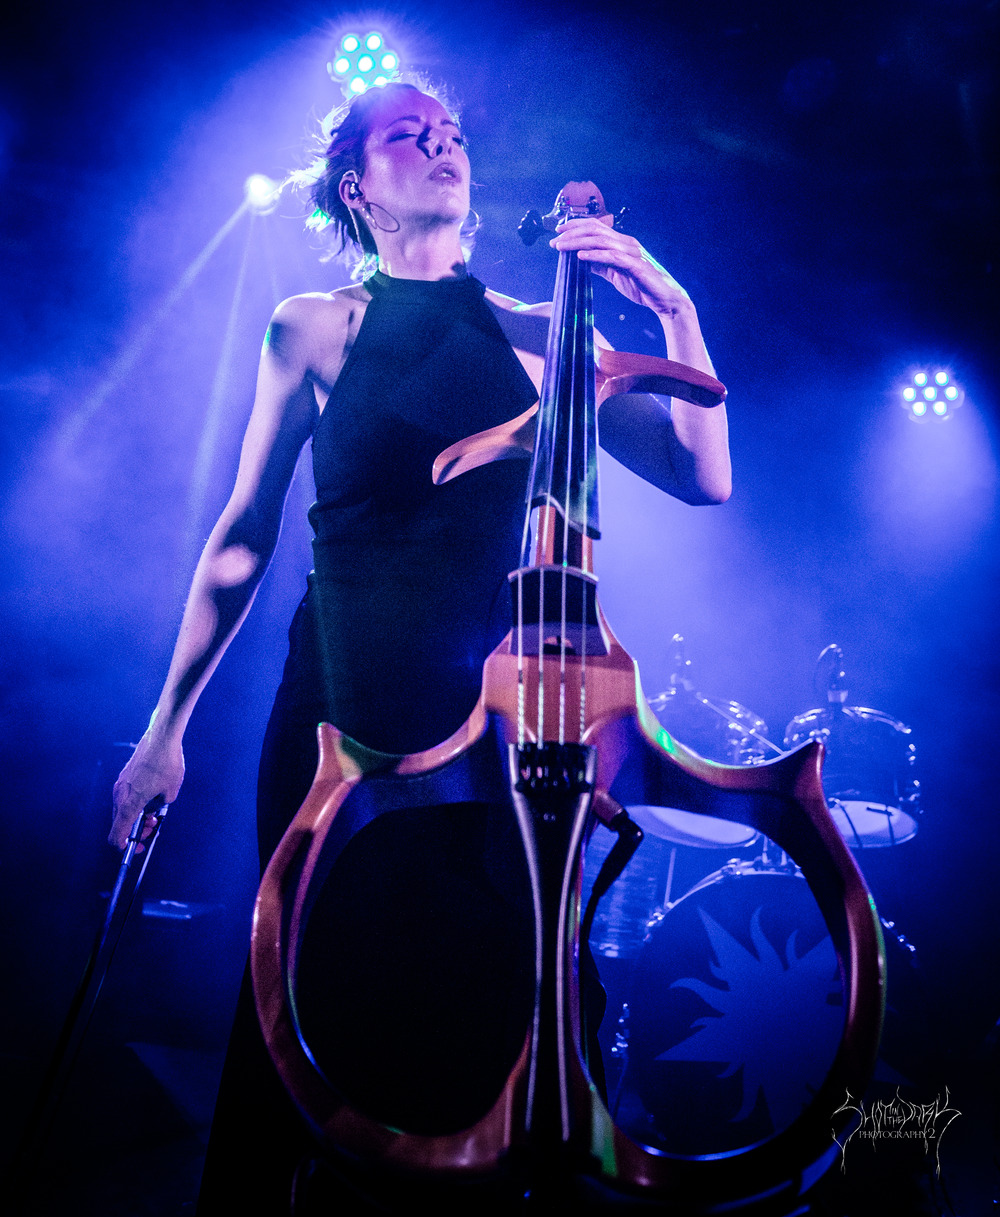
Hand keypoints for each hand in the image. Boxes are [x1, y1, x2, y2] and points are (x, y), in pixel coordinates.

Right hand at [110, 728, 183, 850]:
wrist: (161, 736)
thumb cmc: (167, 763)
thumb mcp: (171, 791)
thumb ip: (161, 806)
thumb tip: (154, 809)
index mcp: (130, 803)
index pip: (117, 836)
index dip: (125, 847)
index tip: (139, 846)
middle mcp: (120, 795)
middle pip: (120, 824)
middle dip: (136, 830)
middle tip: (153, 827)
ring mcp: (120, 785)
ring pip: (123, 810)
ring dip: (136, 816)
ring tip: (155, 812)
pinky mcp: (124, 776)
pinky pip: (125, 797)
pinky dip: (134, 803)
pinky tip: (151, 798)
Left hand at [550, 218, 693, 316]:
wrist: (666, 299)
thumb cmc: (642, 286)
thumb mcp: (616, 274)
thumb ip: (601, 265)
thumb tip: (582, 259)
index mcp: (623, 243)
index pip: (597, 227)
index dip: (576, 226)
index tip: (558, 231)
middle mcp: (627, 243)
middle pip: (596, 230)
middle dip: (572, 233)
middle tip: (554, 240)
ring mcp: (632, 253)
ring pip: (601, 241)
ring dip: (578, 242)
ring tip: (561, 247)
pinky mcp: (636, 266)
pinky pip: (612, 257)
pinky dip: (595, 256)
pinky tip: (581, 257)